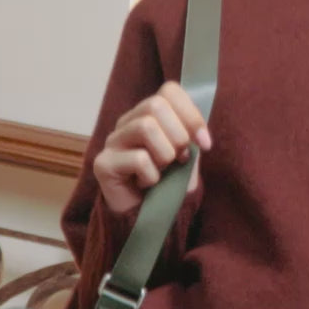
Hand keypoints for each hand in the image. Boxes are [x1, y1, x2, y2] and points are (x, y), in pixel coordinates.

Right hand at [93, 82, 211, 214]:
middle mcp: (128, 122)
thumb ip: (191, 135)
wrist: (150, 218)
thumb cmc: (169, 185)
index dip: (191, 114)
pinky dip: (152, 176)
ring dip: (165, 155)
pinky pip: (139, 159)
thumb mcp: (188, 156)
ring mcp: (113, 141)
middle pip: (156, 105)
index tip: (205, 143)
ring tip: (163, 171)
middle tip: (180, 159)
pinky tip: (147, 185)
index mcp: (149, 114)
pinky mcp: (103, 163)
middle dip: (179, 135)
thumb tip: (199, 128)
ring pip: (146, 127)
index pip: (169, 91)